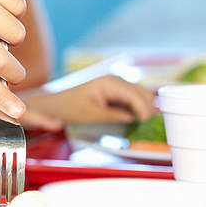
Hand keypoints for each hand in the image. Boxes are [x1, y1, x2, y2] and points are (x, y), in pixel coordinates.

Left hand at [24, 75, 155, 123]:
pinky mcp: (115, 93)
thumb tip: (134, 118)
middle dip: (148, 108)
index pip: (134, 95)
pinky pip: (132, 99)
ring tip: (145, 124)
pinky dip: (137, 108)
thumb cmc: (69, 107)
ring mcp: (116, 85)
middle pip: (142, 92)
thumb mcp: (92, 114)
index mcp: (109, 82)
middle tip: (149, 125)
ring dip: (144, 107)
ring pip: (140, 95)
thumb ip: (114, 115)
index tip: (146, 122)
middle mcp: (116, 80)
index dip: (143, 109)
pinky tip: (137, 119)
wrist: (56, 105)